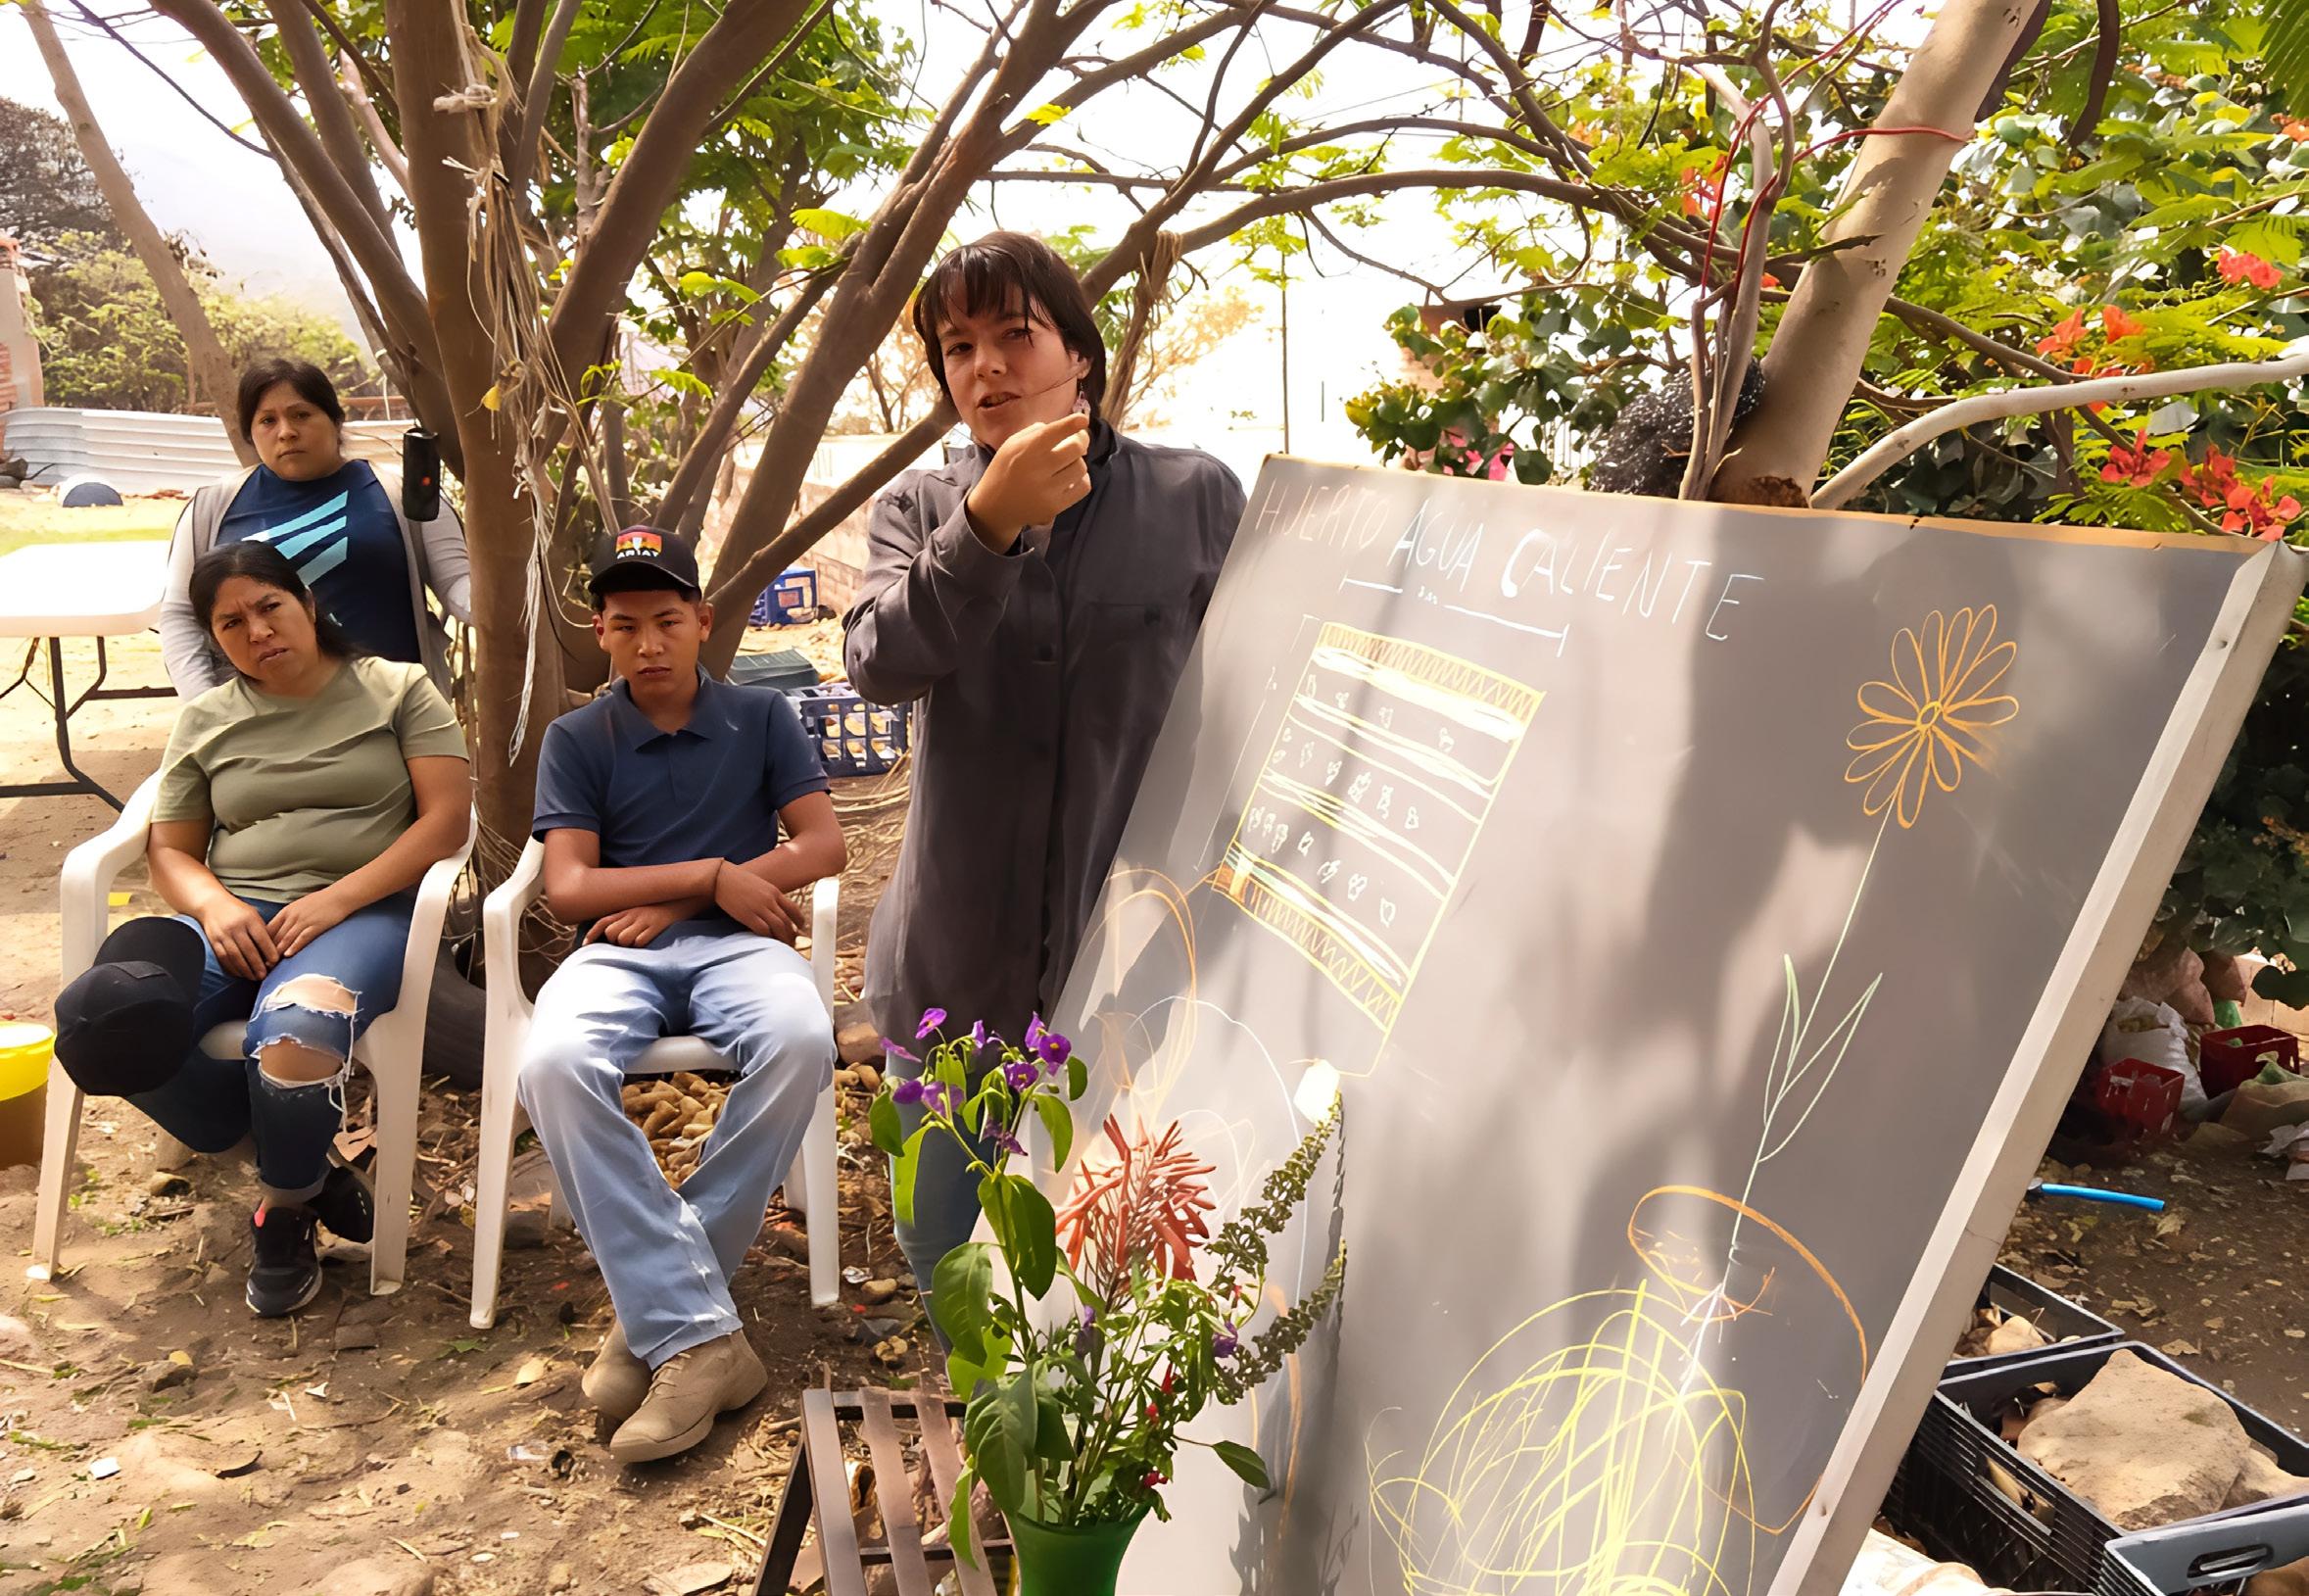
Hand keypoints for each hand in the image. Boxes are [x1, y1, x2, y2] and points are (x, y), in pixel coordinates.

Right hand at [199, 895, 279, 979]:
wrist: (212, 904)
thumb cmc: (238, 911)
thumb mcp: (253, 915)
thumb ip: (262, 930)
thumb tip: (273, 950)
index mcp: (249, 919)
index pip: (261, 938)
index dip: (269, 951)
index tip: (275, 961)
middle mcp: (235, 927)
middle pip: (248, 950)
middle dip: (257, 965)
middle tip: (264, 975)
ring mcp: (223, 935)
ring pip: (235, 956)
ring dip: (245, 969)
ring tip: (253, 977)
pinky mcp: (214, 941)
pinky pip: (223, 958)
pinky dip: (232, 968)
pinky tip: (239, 974)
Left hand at [268, 888, 352, 961]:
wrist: (339, 896)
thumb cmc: (320, 902)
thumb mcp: (299, 906)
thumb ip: (289, 917)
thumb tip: (280, 930)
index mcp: (286, 911)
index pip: (269, 928)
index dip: (261, 941)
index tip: (258, 953)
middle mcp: (292, 916)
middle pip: (276, 936)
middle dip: (267, 951)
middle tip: (261, 963)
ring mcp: (304, 921)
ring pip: (286, 938)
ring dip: (278, 952)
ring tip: (271, 964)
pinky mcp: (316, 926)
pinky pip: (302, 938)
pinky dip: (294, 946)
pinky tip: (288, 955)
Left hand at [586, 901, 689, 947]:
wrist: (684, 898)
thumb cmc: (661, 908)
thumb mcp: (641, 909)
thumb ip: (627, 917)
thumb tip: (613, 934)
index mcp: (627, 909)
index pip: (603, 921)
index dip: (592, 934)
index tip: (585, 946)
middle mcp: (633, 913)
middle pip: (611, 933)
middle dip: (615, 941)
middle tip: (627, 939)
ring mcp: (644, 919)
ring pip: (623, 939)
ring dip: (629, 944)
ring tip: (640, 938)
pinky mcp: (656, 925)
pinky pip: (640, 942)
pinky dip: (642, 944)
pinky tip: (650, 938)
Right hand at [712, 861, 802, 942]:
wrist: (721, 878)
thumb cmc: (738, 880)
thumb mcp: (760, 884)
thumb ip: (769, 895)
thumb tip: (775, 908)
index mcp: (774, 891)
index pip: (793, 908)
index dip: (799, 920)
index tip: (801, 927)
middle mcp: (769, 900)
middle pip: (787, 921)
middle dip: (791, 934)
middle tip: (793, 942)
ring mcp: (759, 907)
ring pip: (778, 927)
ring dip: (783, 939)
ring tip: (784, 946)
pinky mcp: (747, 915)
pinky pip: (762, 929)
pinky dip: (768, 937)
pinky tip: (769, 942)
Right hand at [964, 413, 1091, 551]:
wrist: (994, 507)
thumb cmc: (1004, 471)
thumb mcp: (1011, 445)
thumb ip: (1035, 432)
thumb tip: (1064, 427)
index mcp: (1026, 450)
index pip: (1055, 432)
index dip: (1072, 424)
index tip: (1082, 420)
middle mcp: (1038, 470)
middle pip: (1076, 448)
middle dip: (1081, 441)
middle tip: (1078, 440)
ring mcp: (1048, 491)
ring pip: (1081, 467)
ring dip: (1078, 461)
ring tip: (1068, 462)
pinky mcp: (1055, 507)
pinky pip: (1084, 487)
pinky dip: (1082, 479)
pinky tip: (1071, 478)